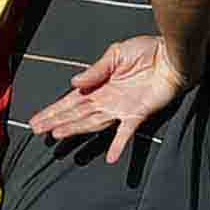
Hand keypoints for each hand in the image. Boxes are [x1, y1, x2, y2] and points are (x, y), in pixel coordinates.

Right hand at [22, 31, 188, 160]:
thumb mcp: (116, 53)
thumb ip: (95, 70)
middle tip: (38, 131)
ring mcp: (121, 109)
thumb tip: (73, 83)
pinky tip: (110, 159)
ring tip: (58, 136)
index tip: (37, 120)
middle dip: (57, 122)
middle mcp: (107, 100)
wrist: (171, 56)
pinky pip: (126, 133)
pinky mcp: (137, 114)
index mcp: (99, 85)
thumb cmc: (147, 50)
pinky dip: (118, 145)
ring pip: (93, 123)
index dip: (54, 110)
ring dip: (75, 130)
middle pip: (77, 114)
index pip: (71, 101)